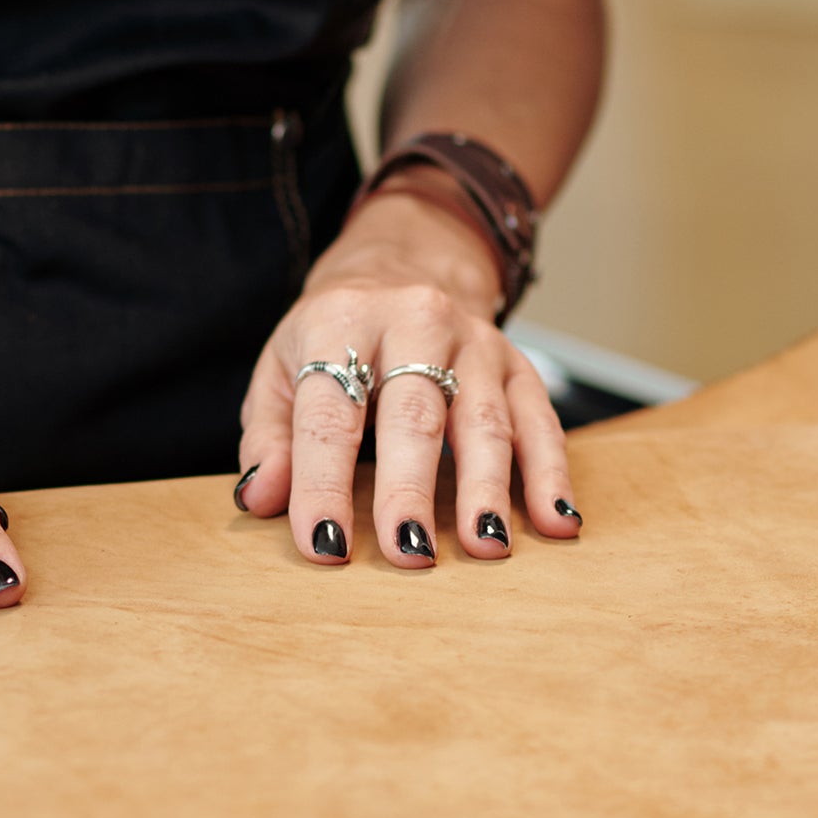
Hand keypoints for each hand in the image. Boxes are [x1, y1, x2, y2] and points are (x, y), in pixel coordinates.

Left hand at [232, 187, 578, 565]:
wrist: (402, 264)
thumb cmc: (333, 338)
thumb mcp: (281, 371)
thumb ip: (271, 438)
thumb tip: (260, 497)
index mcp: (340, 323)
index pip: (329, 414)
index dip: (324, 484)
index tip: (324, 546)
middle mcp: (414, 321)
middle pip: (413, 414)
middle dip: (410, 489)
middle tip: (408, 553)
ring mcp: (474, 341)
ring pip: (484, 418)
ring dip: (487, 488)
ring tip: (485, 547)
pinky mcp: (518, 363)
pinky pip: (541, 421)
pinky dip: (552, 474)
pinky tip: (556, 522)